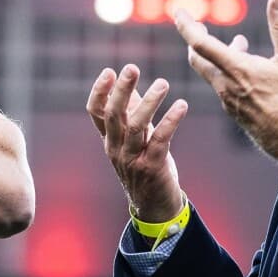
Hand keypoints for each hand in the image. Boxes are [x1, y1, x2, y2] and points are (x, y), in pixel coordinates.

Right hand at [86, 64, 186, 221]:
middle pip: (114, 116)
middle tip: (131, 68)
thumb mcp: (134, 140)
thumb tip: (130, 84)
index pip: (96, 112)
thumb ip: (131, 113)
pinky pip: (160, 141)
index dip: (100, 92)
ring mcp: (132, 160)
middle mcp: (116, 149)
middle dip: (121, 90)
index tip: (108, 71)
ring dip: (149, 102)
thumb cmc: (145, 167)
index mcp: (109, 140)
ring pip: (136, 127)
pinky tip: (181, 105)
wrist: (155, 208)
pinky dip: (170, 121)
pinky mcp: (152, 168)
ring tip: (163, 83)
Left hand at [173, 0, 277, 162]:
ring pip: (214, 74)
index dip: (187, 26)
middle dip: (196, 40)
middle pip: (198, 59)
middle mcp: (226, 86)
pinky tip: (248, 72)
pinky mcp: (236, 113)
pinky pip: (224, 88)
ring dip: (220, 56)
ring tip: (239, 43)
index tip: (177, 12)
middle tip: (201, 26)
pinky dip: (229, 73)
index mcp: (236, 70)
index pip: (200, 44)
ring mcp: (229, 102)